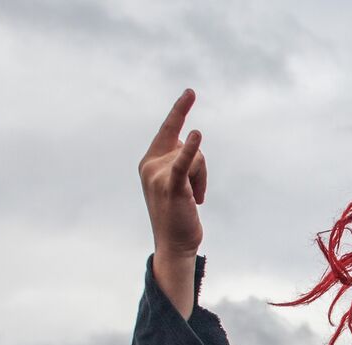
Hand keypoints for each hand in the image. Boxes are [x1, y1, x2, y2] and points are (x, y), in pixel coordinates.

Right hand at [139, 89, 205, 261]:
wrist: (174, 246)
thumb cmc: (178, 215)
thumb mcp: (176, 183)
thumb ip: (179, 160)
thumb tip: (191, 140)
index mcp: (149, 161)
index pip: (169, 130)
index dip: (180, 110)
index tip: (191, 92)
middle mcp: (150, 165)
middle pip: (189, 146)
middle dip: (200, 170)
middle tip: (195, 195)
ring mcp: (158, 175)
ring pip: (196, 158)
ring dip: (202, 181)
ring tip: (193, 201)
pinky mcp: (171, 186)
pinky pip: (184, 162)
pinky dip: (191, 151)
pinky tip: (197, 137)